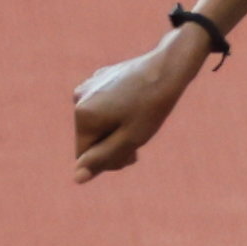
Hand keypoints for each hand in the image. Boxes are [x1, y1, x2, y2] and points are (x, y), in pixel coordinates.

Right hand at [70, 32, 209, 180]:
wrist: (169, 67)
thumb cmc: (152, 106)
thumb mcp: (130, 140)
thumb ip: (103, 159)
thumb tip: (77, 178)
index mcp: (82, 115)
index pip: (85, 156)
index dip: (109, 160)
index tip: (133, 154)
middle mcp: (78, 98)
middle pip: (90, 139)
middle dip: (113, 144)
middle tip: (140, 137)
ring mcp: (88, 86)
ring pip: (98, 123)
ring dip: (117, 129)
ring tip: (140, 119)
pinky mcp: (100, 79)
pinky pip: (104, 106)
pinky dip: (118, 112)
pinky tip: (137, 103)